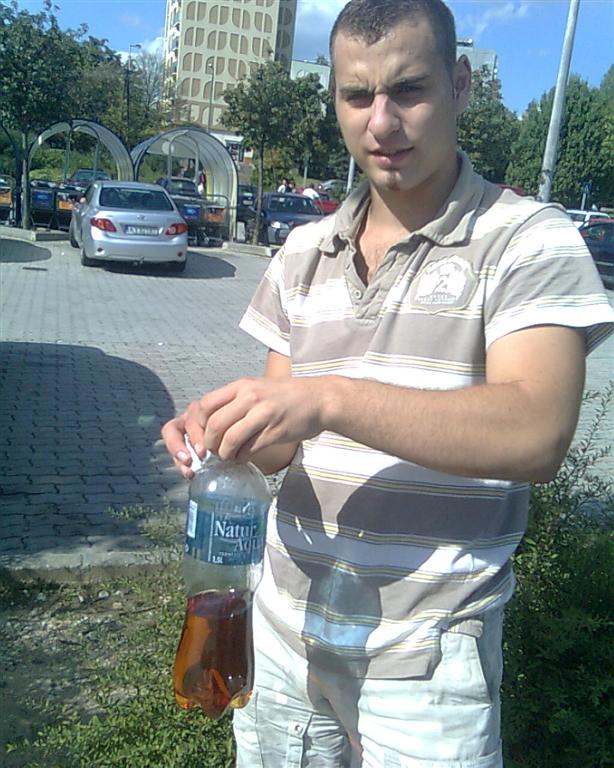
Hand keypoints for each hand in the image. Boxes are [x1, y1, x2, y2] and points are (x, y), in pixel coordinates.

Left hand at [161, 376, 327, 474]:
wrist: (319, 399)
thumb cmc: (287, 395)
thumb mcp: (258, 387)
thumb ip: (235, 400)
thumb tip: (211, 422)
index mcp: (242, 386)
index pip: (206, 404)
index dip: (198, 424)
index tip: (202, 435)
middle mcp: (250, 397)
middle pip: (215, 425)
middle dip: (209, 444)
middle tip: (212, 451)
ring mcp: (263, 414)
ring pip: (230, 439)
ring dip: (224, 454)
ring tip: (228, 456)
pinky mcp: (275, 432)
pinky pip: (248, 449)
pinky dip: (241, 457)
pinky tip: (243, 457)